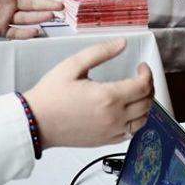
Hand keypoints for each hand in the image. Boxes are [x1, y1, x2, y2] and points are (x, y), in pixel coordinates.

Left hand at [0, 0, 62, 38]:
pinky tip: (37, 31)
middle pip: (32, 4)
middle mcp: (7, 3)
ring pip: (27, 17)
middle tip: (61, 4)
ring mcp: (4, 17)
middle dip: (46, 4)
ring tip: (52, 15)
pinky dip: (26, 33)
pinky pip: (15, 32)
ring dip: (40, 16)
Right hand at [23, 38, 155, 148]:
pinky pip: (132, 132)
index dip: (147, 73)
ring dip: (145, 104)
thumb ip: (100, 52)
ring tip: (135, 93)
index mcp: (108, 97)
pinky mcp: (106, 141)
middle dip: (149, 87)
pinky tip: (127, 110)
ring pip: (143, 119)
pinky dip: (136, 120)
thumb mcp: (72, 65)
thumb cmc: (51, 94)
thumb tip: (122, 43)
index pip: (143, 86)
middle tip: (140, 77)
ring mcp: (111, 132)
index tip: (141, 66)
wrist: (36, 122)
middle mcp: (114, 117)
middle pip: (147, 102)